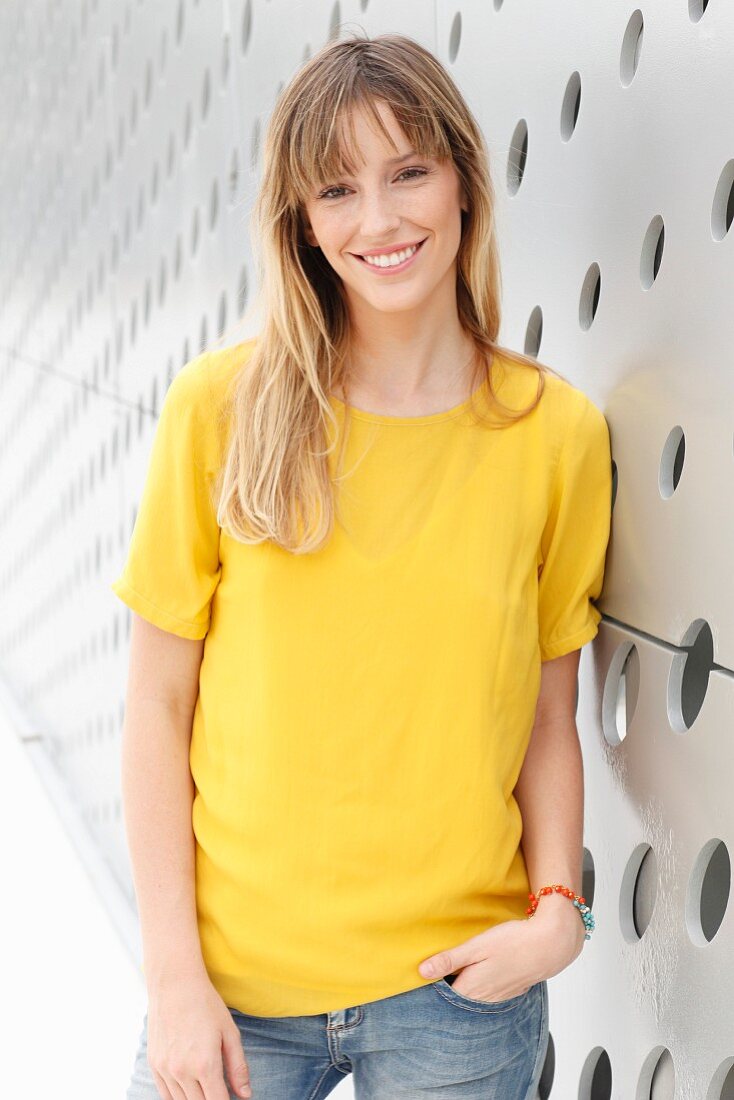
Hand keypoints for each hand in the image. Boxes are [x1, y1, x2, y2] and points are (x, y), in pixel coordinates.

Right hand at [146, 967, 252, 1097]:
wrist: (174, 984)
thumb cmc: (206, 1005)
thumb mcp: (230, 1032)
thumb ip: (238, 1067)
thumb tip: (245, 1095)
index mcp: (205, 1064)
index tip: (231, 1099)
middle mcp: (182, 1071)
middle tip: (220, 1091)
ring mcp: (165, 1069)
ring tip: (207, 1089)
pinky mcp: (154, 1065)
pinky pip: (166, 1095)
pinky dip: (178, 1098)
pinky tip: (189, 1091)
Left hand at [417, 905, 585, 1002]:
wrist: (549, 944)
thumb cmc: (512, 941)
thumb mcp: (477, 946)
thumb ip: (450, 959)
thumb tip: (422, 972)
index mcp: (471, 988)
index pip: (442, 995)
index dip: (431, 987)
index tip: (420, 977)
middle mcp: (484, 998)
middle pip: (457, 998)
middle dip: (445, 988)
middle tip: (434, 972)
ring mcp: (499, 996)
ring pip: (473, 997)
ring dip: (463, 987)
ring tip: (454, 972)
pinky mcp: (510, 990)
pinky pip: (488, 994)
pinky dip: (480, 986)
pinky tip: (479, 973)